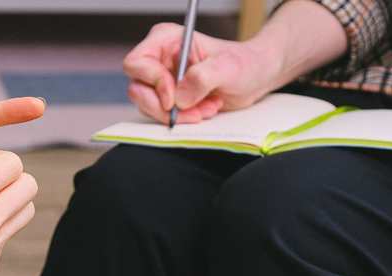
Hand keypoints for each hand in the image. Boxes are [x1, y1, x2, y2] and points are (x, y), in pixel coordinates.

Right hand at [122, 23, 268, 123]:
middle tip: (192, 112)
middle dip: (164, 108)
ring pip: (148, 106)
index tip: (174, 98)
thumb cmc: (243, 63)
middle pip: (137, 89)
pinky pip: (162, 115)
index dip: (152, 83)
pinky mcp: (168, 98)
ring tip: (206, 108)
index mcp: (166, 40)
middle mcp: (159, 59)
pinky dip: (183, 119)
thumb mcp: (228, 67)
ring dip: (178, 115)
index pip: (137, 63)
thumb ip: (203, 77)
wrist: (254, 77)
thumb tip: (179, 97)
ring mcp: (161, 80)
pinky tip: (204, 110)